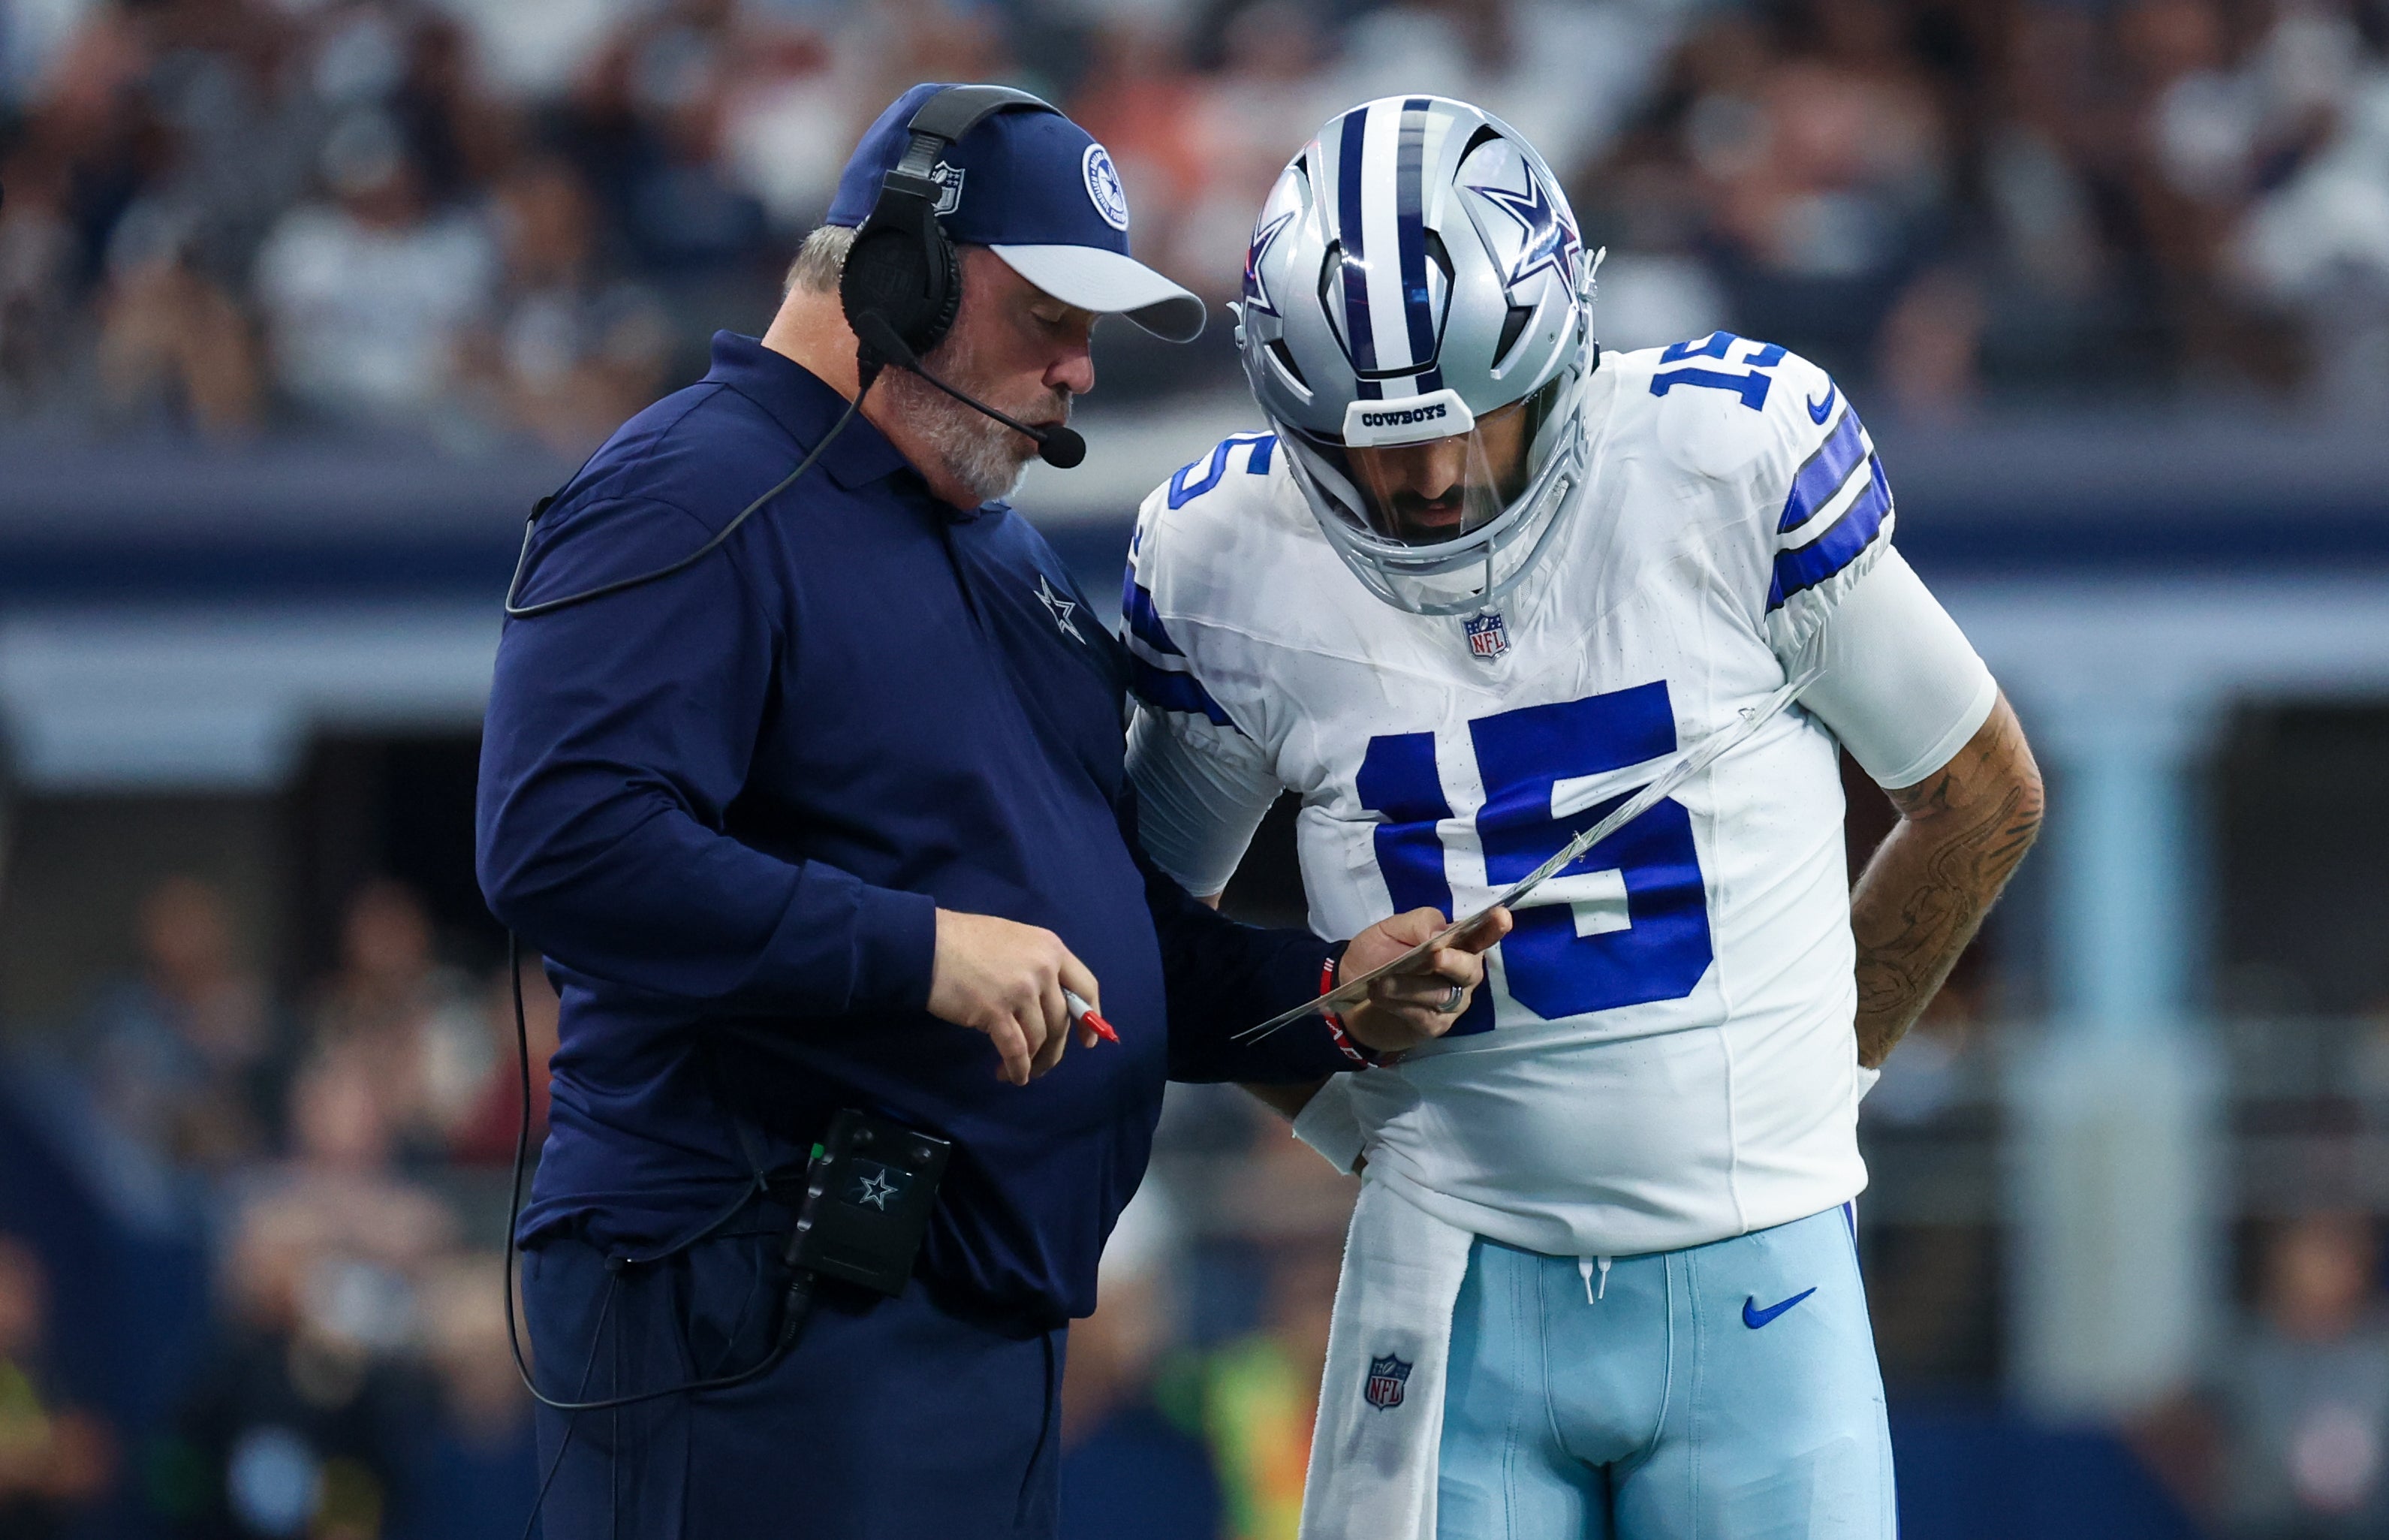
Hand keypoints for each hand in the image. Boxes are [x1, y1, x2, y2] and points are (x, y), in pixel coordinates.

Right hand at [927, 910, 1102, 1084]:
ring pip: (1039, 1038)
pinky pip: (1016, 1050)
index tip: (1087, 1041)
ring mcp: (1021, 990)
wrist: (925, 944)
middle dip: (1054, 1049)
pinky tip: (1011, 1075)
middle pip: (1061, 1020)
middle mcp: (1043, 968)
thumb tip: (1050, 1002)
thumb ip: (1037, 966)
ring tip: (1016, 1071)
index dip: (1090, 1018)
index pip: (1085, 987)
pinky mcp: (996, 1012)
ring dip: (1031, 1061)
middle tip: (1042, 1065)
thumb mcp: (1014, 941)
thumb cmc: (965, 940)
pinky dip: (1017, 1068)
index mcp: (1051, 948)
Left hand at [1339, 906, 1511, 1056]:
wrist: (1349, 991)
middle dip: (1453, 962)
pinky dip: (1399, 1003)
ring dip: (1410, 986)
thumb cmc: (1378, 955)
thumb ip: (1418, 924)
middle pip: (1469, 969)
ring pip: (1442, 993)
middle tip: (1434, 956)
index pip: (1480, 934)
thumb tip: (1439, 932)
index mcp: (1456, 943)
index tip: (1502, 916)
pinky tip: (1379, 994)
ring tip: (1380, 981)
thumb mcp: (1391, 930)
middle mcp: (1462, 973)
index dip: (1492, 927)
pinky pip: (1423, 1014)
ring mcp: (1452, 1002)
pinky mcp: (1434, 1025)